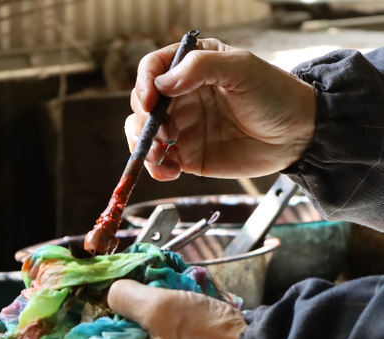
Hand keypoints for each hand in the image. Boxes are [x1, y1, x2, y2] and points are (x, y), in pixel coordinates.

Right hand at [126, 38, 316, 179]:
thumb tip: (163, 83)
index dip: (144, 83)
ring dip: (145, 147)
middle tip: (166, 133)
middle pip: (142, 105)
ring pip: (144, 135)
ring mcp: (183, 127)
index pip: (153, 68)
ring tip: (162, 156)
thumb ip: (201, 67)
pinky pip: (160, 163)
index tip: (150, 101)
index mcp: (193, 68)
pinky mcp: (188, 155)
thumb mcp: (242, 69)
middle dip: (144, 121)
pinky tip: (170, 171)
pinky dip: (156, 169)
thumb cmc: (275, 95)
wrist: (297, 135)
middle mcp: (182, 97)